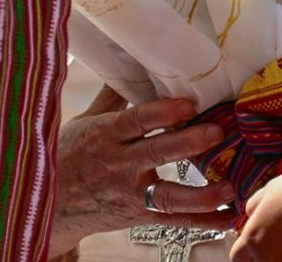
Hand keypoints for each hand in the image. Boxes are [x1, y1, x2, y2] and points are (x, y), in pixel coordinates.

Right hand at [49, 86, 235, 256]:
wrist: (50, 202)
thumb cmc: (69, 154)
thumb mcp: (85, 120)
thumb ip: (113, 95)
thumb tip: (132, 60)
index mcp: (106, 135)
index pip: (136, 121)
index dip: (163, 113)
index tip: (188, 103)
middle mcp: (119, 165)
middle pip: (157, 153)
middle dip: (188, 142)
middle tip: (217, 132)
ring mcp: (131, 194)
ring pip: (168, 195)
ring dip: (202, 193)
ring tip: (230, 185)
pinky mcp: (139, 216)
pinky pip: (173, 221)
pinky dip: (202, 220)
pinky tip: (227, 215)